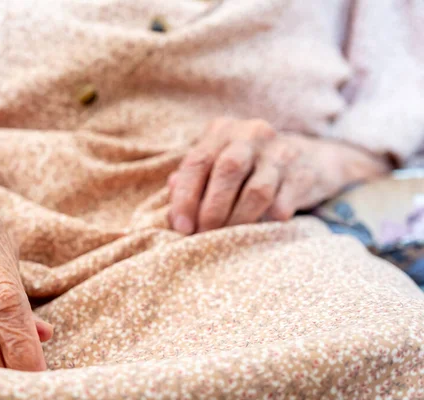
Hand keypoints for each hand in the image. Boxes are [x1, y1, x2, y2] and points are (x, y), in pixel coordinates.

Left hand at [169, 117, 389, 233]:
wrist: (309, 160)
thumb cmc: (248, 169)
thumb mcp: (217, 166)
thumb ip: (192, 181)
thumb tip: (172, 204)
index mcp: (222, 131)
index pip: (197, 161)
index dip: (185, 196)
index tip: (181, 226)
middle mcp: (251, 134)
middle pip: (228, 170)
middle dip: (212, 209)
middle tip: (203, 234)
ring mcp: (281, 152)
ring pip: (257, 190)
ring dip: (238, 219)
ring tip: (228, 238)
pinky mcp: (304, 173)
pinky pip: (282, 204)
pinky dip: (267, 222)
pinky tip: (258, 230)